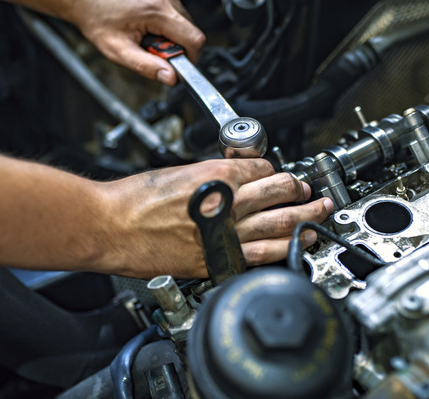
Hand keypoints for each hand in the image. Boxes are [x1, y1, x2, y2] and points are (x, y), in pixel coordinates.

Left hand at [63, 0, 203, 84]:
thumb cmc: (94, 17)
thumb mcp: (118, 50)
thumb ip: (146, 66)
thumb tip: (170, 78)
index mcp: (156, 10)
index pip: (194, 39)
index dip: (190, 58)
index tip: (175, 64)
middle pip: (190, 30)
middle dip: (175, 46)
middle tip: (150, 48)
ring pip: (183, 21)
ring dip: (169, 34)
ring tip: (144, 33)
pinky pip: (174, 10)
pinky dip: (164, 21)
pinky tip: (144, 22)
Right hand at [96, 159, 332, 278]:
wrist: (110, 226)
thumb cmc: (134, 199)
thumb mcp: (179, 171)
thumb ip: (212, 174)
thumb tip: (234, 176)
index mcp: (218, 174)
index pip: (264, 168)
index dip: (274, 170)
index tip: (279, 176)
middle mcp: (228, 203)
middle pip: (281, 192)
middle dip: (301, 191)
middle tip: (311, 192)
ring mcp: (225, 234)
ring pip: (281, 224)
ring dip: (305, 219)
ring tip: (317, 216)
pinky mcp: (215, 260)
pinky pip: (260, 255)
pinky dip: (284, 249)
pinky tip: (296, 246)